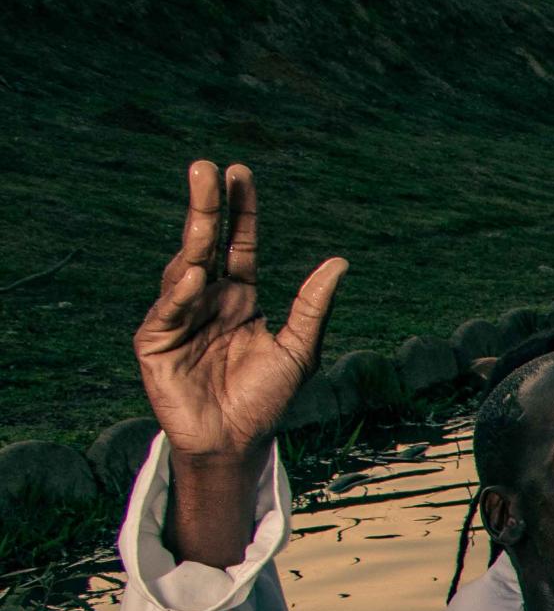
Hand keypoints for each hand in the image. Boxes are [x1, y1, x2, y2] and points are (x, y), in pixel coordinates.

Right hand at [134, 162, 345, 469]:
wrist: (237, 443)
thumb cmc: (267, 398)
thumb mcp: (298, 348)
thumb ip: (313, 306)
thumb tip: (340, 261)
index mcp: (239, 298)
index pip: (239, 245)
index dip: (239, 212)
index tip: (240, 174)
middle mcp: (206, 300)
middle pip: (205, 245)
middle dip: (205, 207)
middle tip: (204, 167)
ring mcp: (178, 318)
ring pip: (183, 269)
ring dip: (194, 239)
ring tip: (204, 207)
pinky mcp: (156, 342)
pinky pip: (168, 311)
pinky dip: (181, 293)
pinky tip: (194, 274)